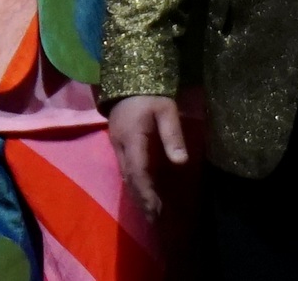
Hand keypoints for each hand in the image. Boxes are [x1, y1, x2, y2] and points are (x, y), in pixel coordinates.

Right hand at [108, 95, 188, 220]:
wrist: (128, 79)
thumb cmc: (150, 94)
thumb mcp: (166, 109)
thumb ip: (173, 135)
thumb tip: (181, 162)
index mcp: (131, 137)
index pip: (138, 170)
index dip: (146, 192)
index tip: (155, 208)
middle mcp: (120, 145)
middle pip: (129, 177)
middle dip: (141, 198)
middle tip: (154, 218)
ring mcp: (117, 144)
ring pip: (125, 175)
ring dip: (137, 193)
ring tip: (150, 211)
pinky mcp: (119, 143)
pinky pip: (126, 168)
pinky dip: (134, 183)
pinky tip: (143, 191)